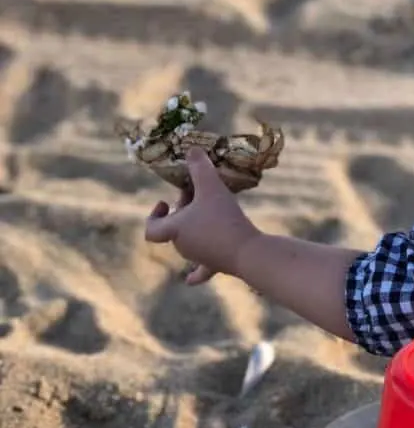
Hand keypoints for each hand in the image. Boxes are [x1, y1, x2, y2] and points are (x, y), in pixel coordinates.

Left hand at [144, 147, 257, 284]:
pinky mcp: (216, 266)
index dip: (154, 215)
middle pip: (175, 228)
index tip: (165, 202)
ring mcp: (199, 258)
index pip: (152, 228)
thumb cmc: (223, 219)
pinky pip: (201, 270)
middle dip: (183, 209)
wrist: (247, 252)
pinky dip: (195, 273)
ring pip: (190, 241)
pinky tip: (189, 279)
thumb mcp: (211, 187)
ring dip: (196, 225)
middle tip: (199, 193)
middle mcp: (183, 246)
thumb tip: (191, 149)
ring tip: (214, 207)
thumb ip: (200, 167)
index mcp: (175, 230)